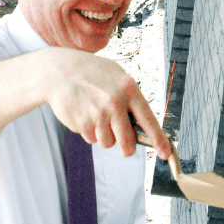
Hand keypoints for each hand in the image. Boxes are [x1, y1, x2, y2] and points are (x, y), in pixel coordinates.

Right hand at [43, 48, 171, 159]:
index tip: (165, 153)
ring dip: (103, 135)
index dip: (159, 140)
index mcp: (128, 88)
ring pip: (107, 142)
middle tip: (124, 146)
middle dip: (126, 148)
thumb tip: (142, 126)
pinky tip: (83, 113)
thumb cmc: (91, 73)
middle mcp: (115, 102)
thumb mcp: (117, 75)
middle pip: (127, 142)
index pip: (149, 120)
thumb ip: (130, 98)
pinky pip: (91, 139)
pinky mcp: (81, 123)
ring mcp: (97, 114)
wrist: (59, 70)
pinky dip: (88, 131)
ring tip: (95, 115)